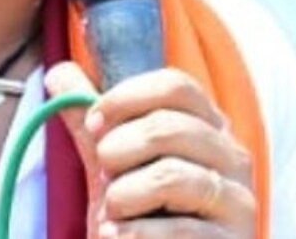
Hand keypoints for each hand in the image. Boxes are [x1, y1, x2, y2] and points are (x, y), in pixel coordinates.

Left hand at [46, 62, 255, 237]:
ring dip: (123, 195)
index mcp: (208, 126)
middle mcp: (232, 157)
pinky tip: (115, 237)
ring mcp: (238, 201)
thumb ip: (90, 123)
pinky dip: (135, 234)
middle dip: (118, 150)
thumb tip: (57, 73)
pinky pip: (179, 230)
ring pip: (171, 176)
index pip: (175, 86)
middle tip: (102, 174)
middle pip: (169, 127)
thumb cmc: (138, 216)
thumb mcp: (111, 166)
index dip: (127, 97)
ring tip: (110, 214)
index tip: (92, 123)